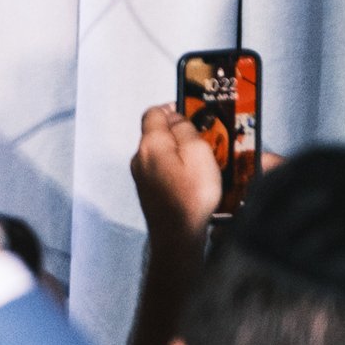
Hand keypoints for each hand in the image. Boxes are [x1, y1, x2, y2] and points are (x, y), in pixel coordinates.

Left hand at [130, 104, 220, 257]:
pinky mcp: (148, 190)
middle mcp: (140, 156)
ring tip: (204, 162)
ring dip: (180, 152)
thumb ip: (186, 130)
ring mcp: (141, 174)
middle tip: (205, 140)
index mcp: (150, 143)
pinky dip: (177, 168)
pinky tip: (193, 179)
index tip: (193, 113)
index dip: (173, 109)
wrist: (177, 235)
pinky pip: (162, 169)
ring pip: (161, 152)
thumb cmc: (191, 197)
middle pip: (158, 133)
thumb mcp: (199, 153)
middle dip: (180, 133)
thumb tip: (176, 117)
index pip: (154, 113)